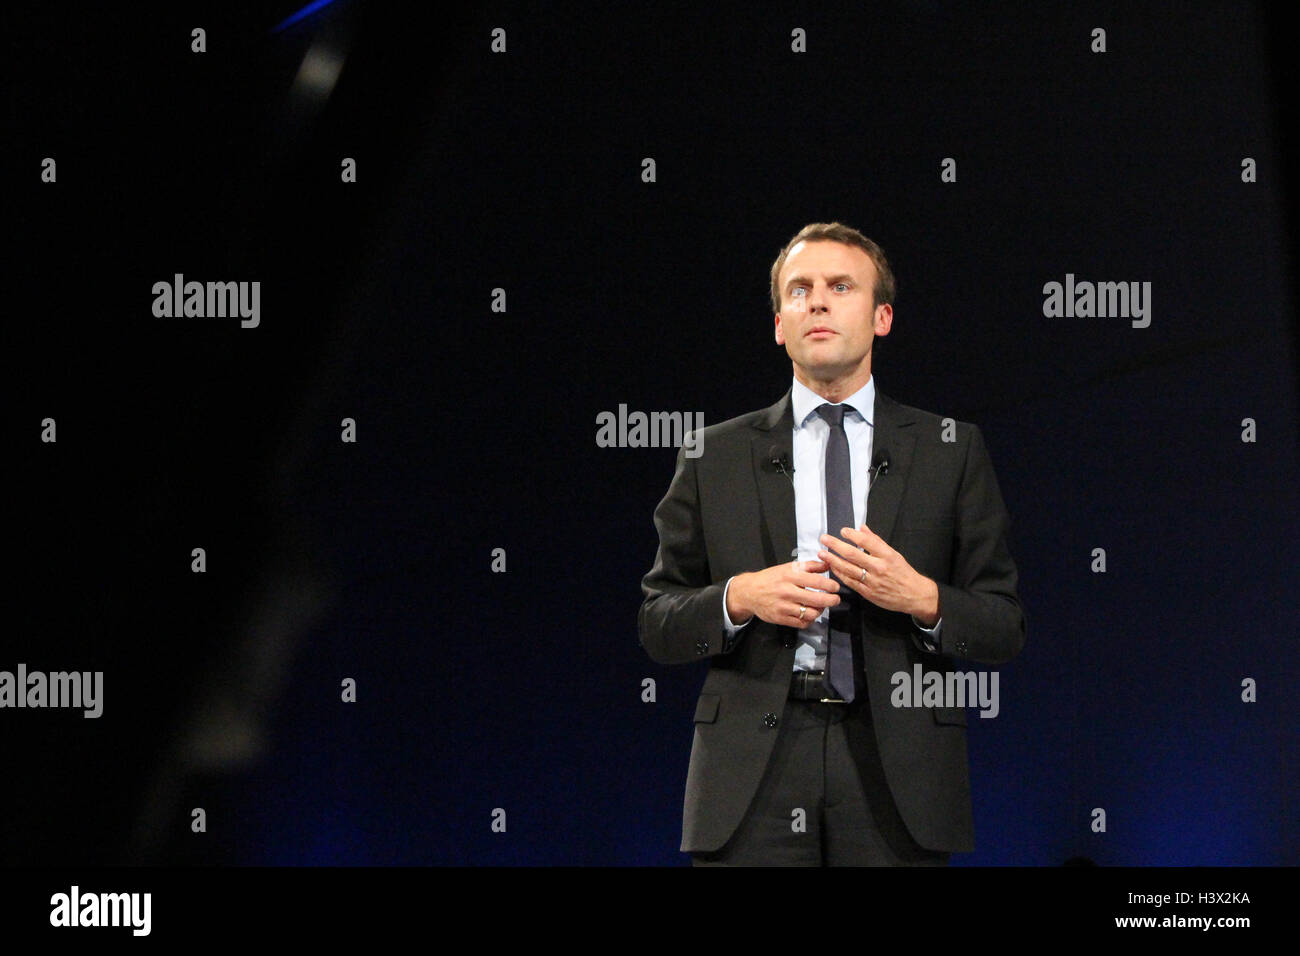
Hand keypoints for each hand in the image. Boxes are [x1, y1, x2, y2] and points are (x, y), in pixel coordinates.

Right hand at [727, 559, 840, 627]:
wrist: (749, 592)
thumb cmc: (770, 578)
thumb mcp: (788, 567)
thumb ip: (809, 566)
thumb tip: (827, 564)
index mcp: (790, 576)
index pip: (816, 581)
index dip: (830, 585)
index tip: (835, 587)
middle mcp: (787, 591)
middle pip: (816, 599)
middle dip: (831, 600)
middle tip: (836, 599)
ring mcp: (784, 606)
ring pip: (811, 613)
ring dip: (820, 611)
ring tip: (821, 606)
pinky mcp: (781, 618)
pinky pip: (802, 623)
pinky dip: (810, 620)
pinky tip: (810, 614)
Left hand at [818, 525, 939, 623]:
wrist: (914, 595)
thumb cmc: (903, 572)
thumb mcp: (894, 553)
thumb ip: (876, 541)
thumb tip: (862, 528)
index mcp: (887, 555)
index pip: (866, 542)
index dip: (852, 535)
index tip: (842, 531)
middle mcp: (879, 567)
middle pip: (853, 555)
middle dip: (836, 546)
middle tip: (824, 539)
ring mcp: (873, 581)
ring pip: (848, 569)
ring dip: (833, 560)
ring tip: (822, 553)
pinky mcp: (868, 593)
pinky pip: (850, 582)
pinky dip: (839, 574)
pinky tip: (832, 567)